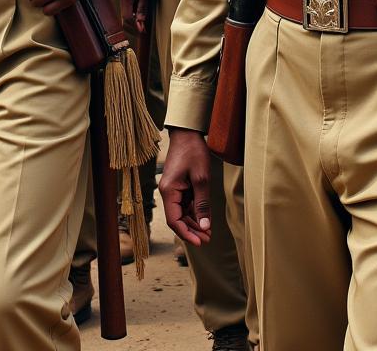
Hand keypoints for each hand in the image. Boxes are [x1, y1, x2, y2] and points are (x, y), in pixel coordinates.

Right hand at [118, 0, 149, 32]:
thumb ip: (142, 7)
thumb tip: (141, 21)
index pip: (127, 17)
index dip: (135, 25)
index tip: (142, 30)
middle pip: (125, 16)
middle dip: (133, 23)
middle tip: (143, 28)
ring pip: (125, 12)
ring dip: (133, 17)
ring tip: (142, 20)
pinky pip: (126, 6)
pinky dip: (132, 11)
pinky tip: (138, 11)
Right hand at [159, 127, 211, 246]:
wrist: (187, 133)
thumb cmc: (193, 152)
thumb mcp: (201, 178)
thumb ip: (202, 204)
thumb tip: (205, 227)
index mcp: (169, 191)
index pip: (174, 220)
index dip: (186, 234)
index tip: (200, 242)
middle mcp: (168, 192)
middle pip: (178, 218)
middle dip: (192, 231)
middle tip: (208, 239)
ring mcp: (173, 189)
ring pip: (182, 213)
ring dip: (194, 223)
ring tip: (208, 233)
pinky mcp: (179, 186)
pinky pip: (185, 204)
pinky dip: (194, 212)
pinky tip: (205, 220)